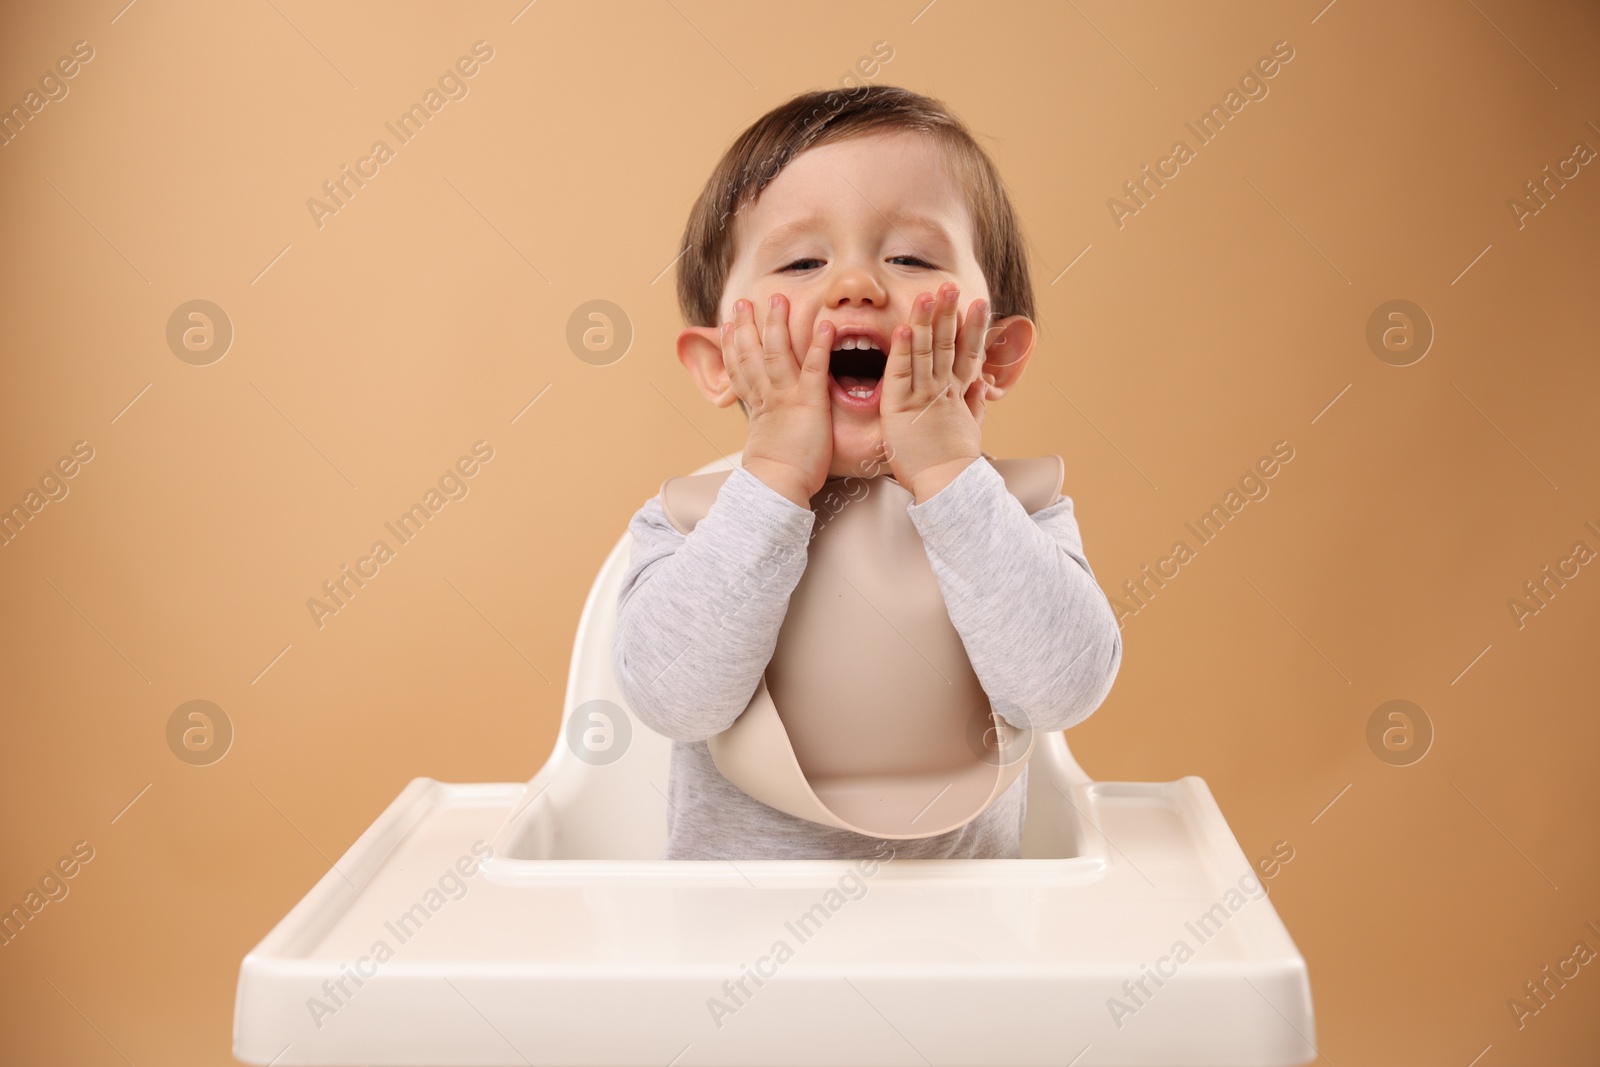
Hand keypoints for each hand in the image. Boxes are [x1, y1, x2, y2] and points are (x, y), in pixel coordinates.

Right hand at [724, 294, 834, 507]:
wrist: (777, 485)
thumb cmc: (776, 474)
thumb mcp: (765, 443)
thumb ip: (767, 427)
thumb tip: (765, 425)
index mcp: (758, 405)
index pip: (740, 369)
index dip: (732, 345)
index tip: (727, 326)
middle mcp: (767, 396)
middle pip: (752, 352)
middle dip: (748, 325)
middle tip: (742, 302)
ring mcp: (786, 396)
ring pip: (776, 351)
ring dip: (777, 323)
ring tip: (778, 298)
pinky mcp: (808, 402)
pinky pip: (813, 367)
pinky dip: (818, 344)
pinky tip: (824, 325)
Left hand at [880, 281, 993, 502]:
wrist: (949, 487)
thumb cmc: (954, 464)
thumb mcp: (970, 429)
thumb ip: (974, 404)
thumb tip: (982, 385)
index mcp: (957, 394)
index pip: (967, 352)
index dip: (973, 326)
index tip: (979, 302)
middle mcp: (942, 389)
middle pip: (947, 343)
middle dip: (949, 313)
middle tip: (950, 285)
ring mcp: (923, 396)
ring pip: (924, 351)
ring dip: (925, 321)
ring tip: (928, 294)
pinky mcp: (900, 407)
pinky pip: (900, 373)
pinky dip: (901, 350)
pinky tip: (903, 328)